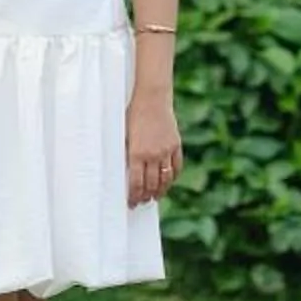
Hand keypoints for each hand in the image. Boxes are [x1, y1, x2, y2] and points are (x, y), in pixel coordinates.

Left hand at [126, 89, 182, 209]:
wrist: (152, 98)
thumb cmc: (133, 114)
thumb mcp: (124, 135)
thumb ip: (127, 154)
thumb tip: (126, 173)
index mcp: (136, 153)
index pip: (136, 183)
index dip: (134, 196)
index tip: (131, 203)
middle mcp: (152, 154)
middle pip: (151, 184)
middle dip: (146, 196)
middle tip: (142, 201)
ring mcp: (166, 150)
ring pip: (165, 179)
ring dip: (160, 191)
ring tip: (155, 196)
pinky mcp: (176, 145)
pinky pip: (176, 167)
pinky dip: (172, 177)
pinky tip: (167, 182)